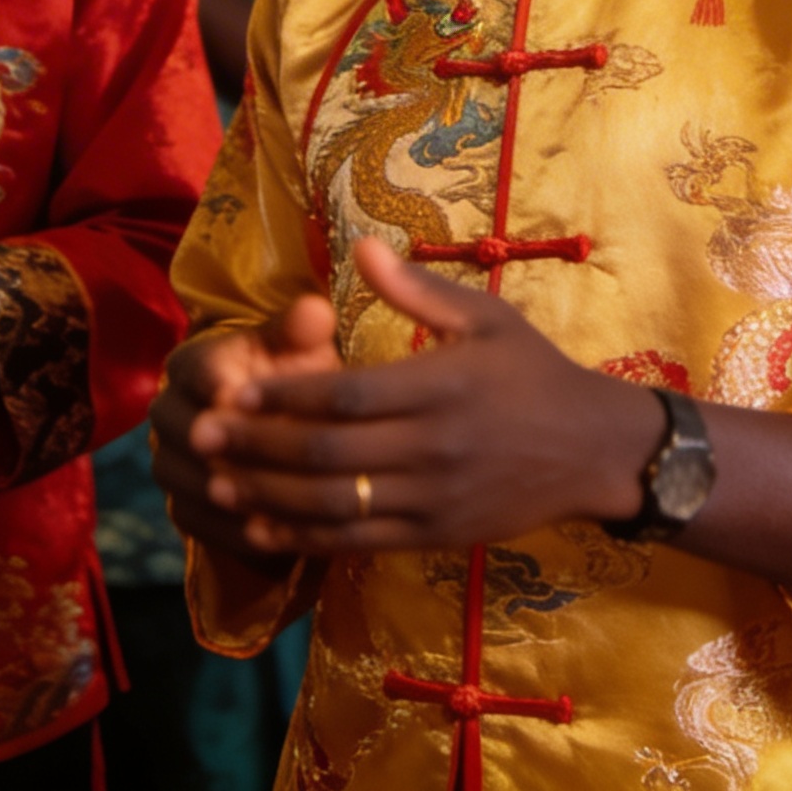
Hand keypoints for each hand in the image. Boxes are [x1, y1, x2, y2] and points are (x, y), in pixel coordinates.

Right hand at [152, 295, 342, 557]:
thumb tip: (316, 309)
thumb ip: (302, 330)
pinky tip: (268, 538)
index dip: (215, 385)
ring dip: (222, 494)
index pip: (197, 372)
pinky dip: (231, 532)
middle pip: (182, 431)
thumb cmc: (295, 378)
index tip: (234, 397)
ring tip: (261, 503)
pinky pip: (198, 523)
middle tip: (242, 461)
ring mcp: (171, 462)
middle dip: (214, 447)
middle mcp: (170, 411)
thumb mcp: (302, 348)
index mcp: (193, 363)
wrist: (286, 428)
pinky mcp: (183, 506)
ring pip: (186, 480)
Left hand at [185, 237, 657, 558]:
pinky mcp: (434, 537)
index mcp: (441, 386)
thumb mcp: (485, 317)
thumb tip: (363, 247)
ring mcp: (433, 500)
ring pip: (334, 505)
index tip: (233, 391)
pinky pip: (358, 543)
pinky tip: (263, 529)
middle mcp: (433, 448)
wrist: (591, 449)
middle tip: (201, 437)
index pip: (345, 397)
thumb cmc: (533, 372)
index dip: (283, 398)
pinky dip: (305, 539)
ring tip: (216, 484)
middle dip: (255, 448)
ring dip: (268, 498)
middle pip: (327, 454)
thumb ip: (418, 289)